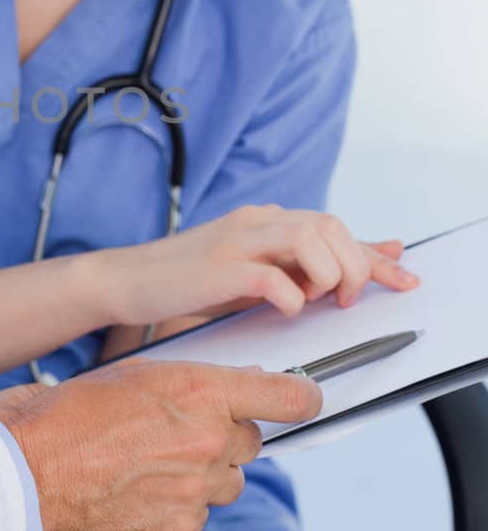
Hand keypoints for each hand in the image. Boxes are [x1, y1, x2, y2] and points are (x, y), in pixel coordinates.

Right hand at [0, 358, 321, 530]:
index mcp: (200, 392)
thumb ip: (190, 384)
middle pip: (251, 441)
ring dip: (200, 475)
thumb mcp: (132, 373)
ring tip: (145, 464)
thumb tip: (232, 389)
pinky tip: (133, 494)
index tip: (304, 397)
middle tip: (176, 431)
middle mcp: (209, 442)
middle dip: (224, 436)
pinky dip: (173, 509)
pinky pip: (194, 518)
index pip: (286, 395)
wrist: (22, 472)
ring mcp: (195, 492)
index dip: (301, 396)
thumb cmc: (64, 414)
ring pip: (225, 483)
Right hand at [90, 206, 417, 328]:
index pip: (338, 228)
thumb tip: (350, 269)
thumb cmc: (187, 283)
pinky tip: (284, 309)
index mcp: (267, 221)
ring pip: (310, 238)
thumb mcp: (251, 273)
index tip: (406, 279)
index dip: (377, 255)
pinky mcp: (218, 266)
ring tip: (318, 302)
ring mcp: (237, 240)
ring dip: (328, 276)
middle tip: (345, 303)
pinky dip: (290, 295)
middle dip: (355, 267)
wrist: (125, 281)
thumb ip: (297, 269)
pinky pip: (271, 275)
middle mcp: (257, 221)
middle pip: (331, 227)